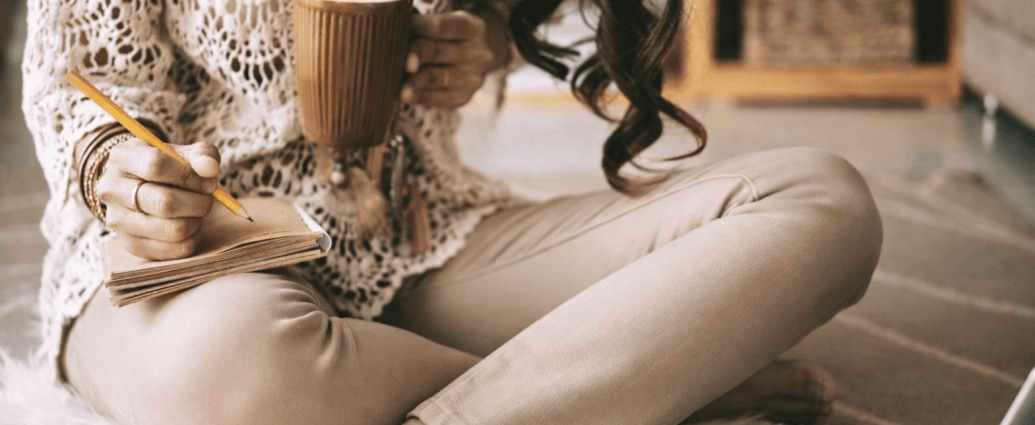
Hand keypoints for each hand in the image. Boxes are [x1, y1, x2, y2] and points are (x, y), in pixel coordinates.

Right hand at [96, 139, 220, 260]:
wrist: (142, 188)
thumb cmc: (168, 167)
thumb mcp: (183, 153)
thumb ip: (201, 154)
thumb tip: (210, 168)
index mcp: (121, 158)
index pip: (155, 165)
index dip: (189, 175)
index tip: (208, 181)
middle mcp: (112, 190)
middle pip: (165, 203)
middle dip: (198, 202)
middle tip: (207, 198)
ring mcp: (118, 221)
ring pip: (174, 230)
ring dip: (197, 221)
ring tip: (196, 211)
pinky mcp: (132, 245)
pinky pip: (177, 250)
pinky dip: (194, 238)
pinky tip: (190, 225)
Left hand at [401, 11, 495, 107]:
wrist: (469, 62)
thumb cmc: (448, 38)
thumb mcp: (444, 23)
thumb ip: (425, 21)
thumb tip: (397, 22)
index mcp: (473, 28)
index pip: (441, 26)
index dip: (416, 27)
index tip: (396, 29)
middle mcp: (478, 54)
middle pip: (438, 51)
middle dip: (415, 54)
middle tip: (398, 58)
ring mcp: (472, 78)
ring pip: (436, 78)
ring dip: (414, 82)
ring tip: (400, 89)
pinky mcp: (463, 97)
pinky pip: (437, 99)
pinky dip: (418, 96)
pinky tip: (404, 95)